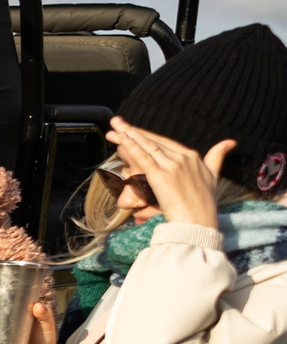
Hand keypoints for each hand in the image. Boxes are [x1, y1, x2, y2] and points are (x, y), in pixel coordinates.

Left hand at [109, 118, 233, 230]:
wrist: (198, 220)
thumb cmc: (204, 203)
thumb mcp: (213, 175)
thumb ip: (217, 157)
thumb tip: (229, 142)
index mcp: (192, 156)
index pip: (163, 142)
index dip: (145, 135)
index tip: (130, 130)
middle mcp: (182, 157)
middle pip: (152, 141)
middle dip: (131, 132)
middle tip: (115, 123)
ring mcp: (171, 165)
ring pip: (146, 146)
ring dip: (127, 135)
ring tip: (114, 126)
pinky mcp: (161, 175)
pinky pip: (143, 157)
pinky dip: (131, 146)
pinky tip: (121, 139)